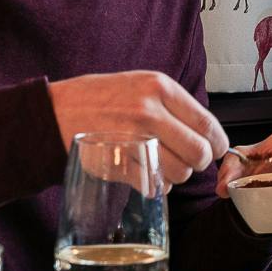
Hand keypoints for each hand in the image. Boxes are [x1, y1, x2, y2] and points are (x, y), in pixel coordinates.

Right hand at [46, 71, 230, 188]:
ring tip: (158, 166)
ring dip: (174, 176)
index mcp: (159, 87)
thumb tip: (207, 133)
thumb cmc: (98, 98)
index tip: (215, 150)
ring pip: (179, 173)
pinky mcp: (119, 163)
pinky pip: (154, 185)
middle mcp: (150, 111)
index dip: (217, 144)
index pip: (207, 124)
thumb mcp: (138, 84)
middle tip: (185, 161)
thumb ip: (171, 104)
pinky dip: (154, 186)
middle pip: (198, 153)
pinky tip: (143, 175)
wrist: (54, 112)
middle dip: (196, 163)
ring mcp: (133, 138)